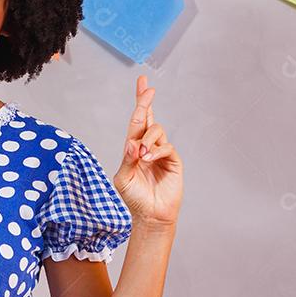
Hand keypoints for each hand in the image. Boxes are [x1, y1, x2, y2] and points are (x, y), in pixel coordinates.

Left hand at [114, 74, 183, 227]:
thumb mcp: (123, 178)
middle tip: (148, 91)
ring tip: (141, 155)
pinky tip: (148, 159)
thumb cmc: (134, 197)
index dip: (140, 101)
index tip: (142, 82)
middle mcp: (148, 145)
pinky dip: (156, 151)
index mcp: (133, 147)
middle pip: (148, 118)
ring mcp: (161, 151)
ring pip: (156, 131)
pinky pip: (166, 146)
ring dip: (146, 139)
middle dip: (146, 102)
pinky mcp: (173, 160)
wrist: (150, 214)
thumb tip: (132, 143)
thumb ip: (126, 159)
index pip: (136, 120)